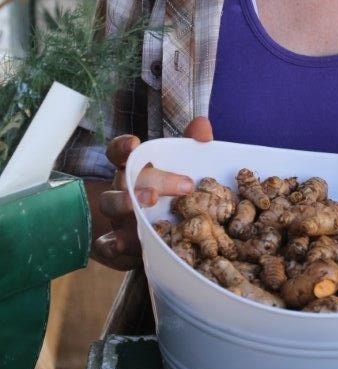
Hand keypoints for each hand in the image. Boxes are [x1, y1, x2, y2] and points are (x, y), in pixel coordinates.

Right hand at [92, 116, 213, 269]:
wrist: (161, 239)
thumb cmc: (172, 197)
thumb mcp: (184, 170)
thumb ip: (192, 146)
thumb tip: (202, 124)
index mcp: (136, 169)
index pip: (120, 152)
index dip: (122, 147)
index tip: (133, 143)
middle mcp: (122, 189)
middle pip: (124, 178)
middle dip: (144, 180)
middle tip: (165, 188)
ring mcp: (117, 216)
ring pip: (110, 204)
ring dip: (124, 203)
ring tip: (146, 203)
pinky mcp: (115, 244)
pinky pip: (104, 245)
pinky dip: (109, 245)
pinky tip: (119, 244)